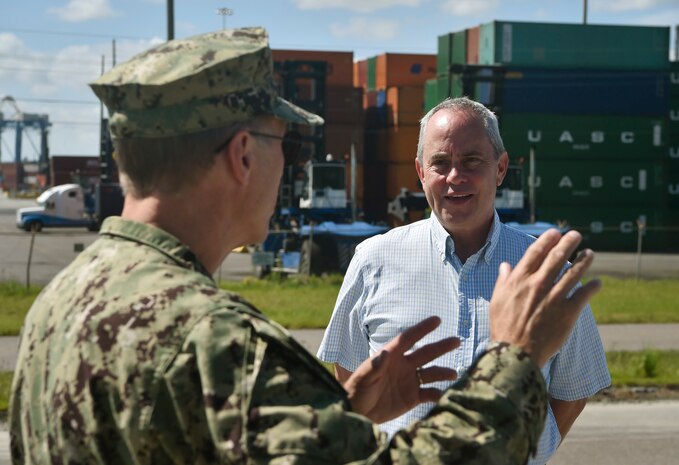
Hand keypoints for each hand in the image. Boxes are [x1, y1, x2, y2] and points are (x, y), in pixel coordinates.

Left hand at [344, 316, 459, 422]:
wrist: (358, 413)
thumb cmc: (356, 391)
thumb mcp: (362, 378)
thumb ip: (374, 366)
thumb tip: (384, 353)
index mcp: (391, 356)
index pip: (409, 338)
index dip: (422, 329)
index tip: (437, 320)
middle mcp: (403, 365)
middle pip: (426, 353)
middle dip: (441, 347)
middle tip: (457, 340)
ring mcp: (409, 381)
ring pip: (431, 373)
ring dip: (443, 372)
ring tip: (454, 374)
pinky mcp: (412, 397)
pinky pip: (429, 393)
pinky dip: (438, 393)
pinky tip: (444, 395)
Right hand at [490, 229, 600, 366]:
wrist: (515, 354)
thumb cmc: (503, 328)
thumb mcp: (497, 301)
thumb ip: (503, 281)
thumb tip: (506, 266)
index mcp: (519, 280)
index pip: (536, 252)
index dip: (547, 239)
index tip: (555, 232)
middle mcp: (538, 285)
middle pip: (557, 257)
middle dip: (569, 242)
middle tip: (576, 235)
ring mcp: (554, 298)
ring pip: (573, 273)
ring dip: (584, 260)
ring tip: (590, 253)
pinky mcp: (567, 313)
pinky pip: (584, 295)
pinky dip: (592, 287)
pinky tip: (597, 282)